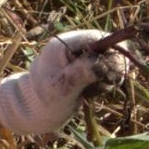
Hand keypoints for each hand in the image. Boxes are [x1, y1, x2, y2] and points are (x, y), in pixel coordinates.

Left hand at [0, 29, 132, 137]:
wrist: (35, 111)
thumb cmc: (44, 100)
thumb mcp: (62, 87)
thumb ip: (84, 71)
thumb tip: (109, 59)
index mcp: (66, 43)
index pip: (100, 38)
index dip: (113, 53)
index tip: (112, 74)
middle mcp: (75, 45)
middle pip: (109, 48)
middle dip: (110, 68)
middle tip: (100, 86)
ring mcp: (81, 56)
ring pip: (109, 61)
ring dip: (106, 78)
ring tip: (89, 91)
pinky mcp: (86, 66)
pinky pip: (105, 71)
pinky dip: (103, 82)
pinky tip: (90, 91)